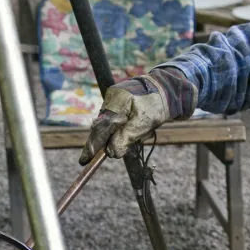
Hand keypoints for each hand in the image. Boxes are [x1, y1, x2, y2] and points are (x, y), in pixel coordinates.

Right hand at [79, 68, 197, 164]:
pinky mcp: (116, 102)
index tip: (84, 160)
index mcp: (116, 103)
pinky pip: (114, 120)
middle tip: (99, 156)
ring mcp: (112, 100)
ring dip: (118, 136)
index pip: (100, 129)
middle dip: (105, 143)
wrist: (165, 89)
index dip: (92, 146)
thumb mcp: (143, 124)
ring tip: (140, 133)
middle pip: (102, 128)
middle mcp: (110, 100)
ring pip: (109, 126)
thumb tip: (111, 153)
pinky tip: (137, 128)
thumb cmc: (155, 106)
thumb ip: (126, 138)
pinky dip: (122, 129)